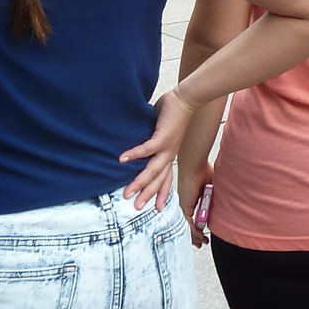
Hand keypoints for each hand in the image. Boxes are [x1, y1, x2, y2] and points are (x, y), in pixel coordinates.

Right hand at [120, 89, 196, 210]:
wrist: (186, 99)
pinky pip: (146, 150)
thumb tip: (136, 141)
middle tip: (136, 207)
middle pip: (158, 180)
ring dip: (140, 183)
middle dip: (147, 195)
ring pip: (153, 171)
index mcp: (169, 155)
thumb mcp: (162, 132)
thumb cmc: (173, 113)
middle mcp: (170, 155)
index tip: (157, 209)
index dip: (161, 194)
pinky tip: (122, 160)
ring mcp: (167, 148)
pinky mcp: (163, 137)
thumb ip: (151, 140)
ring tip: (127, 193)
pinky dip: (134, 155)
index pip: (166, 179)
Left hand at [179, 157, 214, 247]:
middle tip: (202, 243)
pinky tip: (200, 237)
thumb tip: (230, 201)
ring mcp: (184, 206)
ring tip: (202, 242)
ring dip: (195, 237)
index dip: (198, 229)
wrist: (195, 165)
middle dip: (195, 236)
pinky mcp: (184, 207)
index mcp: (193, 200)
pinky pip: (188, 225)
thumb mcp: (215, 188)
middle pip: (189, 225)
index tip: (204, 235)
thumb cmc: (204, 171)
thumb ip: (218, 197)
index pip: (193, 219)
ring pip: (188, 227)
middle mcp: (187, 204)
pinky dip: (194, 233)